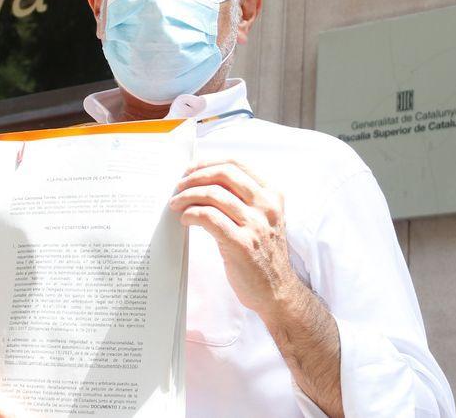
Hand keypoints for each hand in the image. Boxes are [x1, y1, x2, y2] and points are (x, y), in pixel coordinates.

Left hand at [169, 159, 300, 315]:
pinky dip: (191, 214)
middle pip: (224, 174)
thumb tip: (205, 181)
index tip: (190, 171)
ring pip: (213, 194)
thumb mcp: (264, 219)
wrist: (278, 292)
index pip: (236, 164)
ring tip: (176, 204)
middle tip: (179, 187)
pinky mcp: (241, 244)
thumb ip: (244, 200)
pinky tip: (185, 219)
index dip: (208, 163)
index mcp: (272, 195)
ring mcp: (255, 225)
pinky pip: (208, 217)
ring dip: (187, 196)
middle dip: (195, 177)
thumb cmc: (264, 255)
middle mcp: (266, 206)